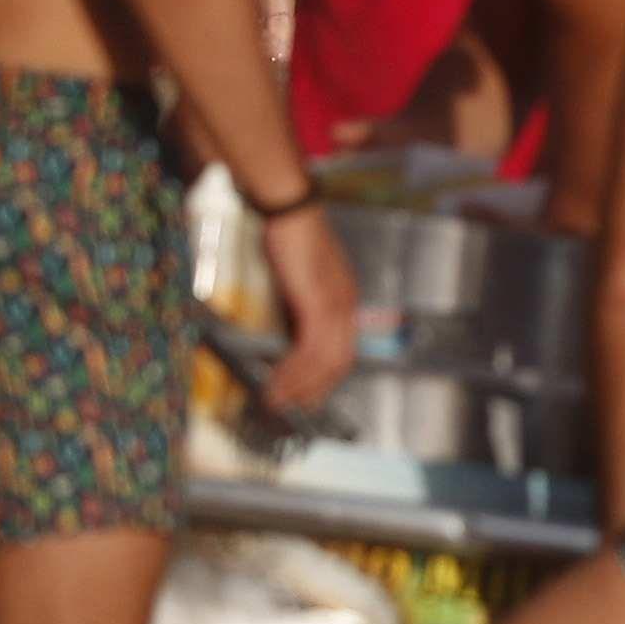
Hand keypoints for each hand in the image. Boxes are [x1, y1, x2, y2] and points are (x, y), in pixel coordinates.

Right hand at [257, 203, 361, 411]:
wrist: (294, 215)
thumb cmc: (294, 241)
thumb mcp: (301, 282)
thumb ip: (302, 307)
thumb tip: (289, 333)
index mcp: (346, 301)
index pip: (344, 349)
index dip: (326, 377)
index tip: (308, 395)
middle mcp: (348, 306)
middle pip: (339, 362)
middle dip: (314, 389)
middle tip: (291, 407)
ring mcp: (337, 306)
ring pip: (325, 362)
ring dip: (300, 386)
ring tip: (277, 402)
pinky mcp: (319, 305)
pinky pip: (310, 350)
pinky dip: (294, 372)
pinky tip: (277, 383)